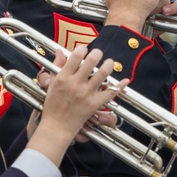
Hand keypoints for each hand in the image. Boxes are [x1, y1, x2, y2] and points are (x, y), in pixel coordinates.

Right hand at [29, 46, 121, 162]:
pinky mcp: (94, 104)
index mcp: (63, 77)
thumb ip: (57, 66)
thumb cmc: (53, 106)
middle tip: (98, 54)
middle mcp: (75, 83)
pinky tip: (125, 80)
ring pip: (104, 73)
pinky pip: (111, 92)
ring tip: (109, 63)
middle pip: (92, 60)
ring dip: (109, 64)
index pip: (76, 55)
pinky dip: (120, 86)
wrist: (57, 126)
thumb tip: (60, 51)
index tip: (84, 50)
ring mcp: (86, 93)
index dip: (83, 49)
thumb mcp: (52, 84)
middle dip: (97, 53)